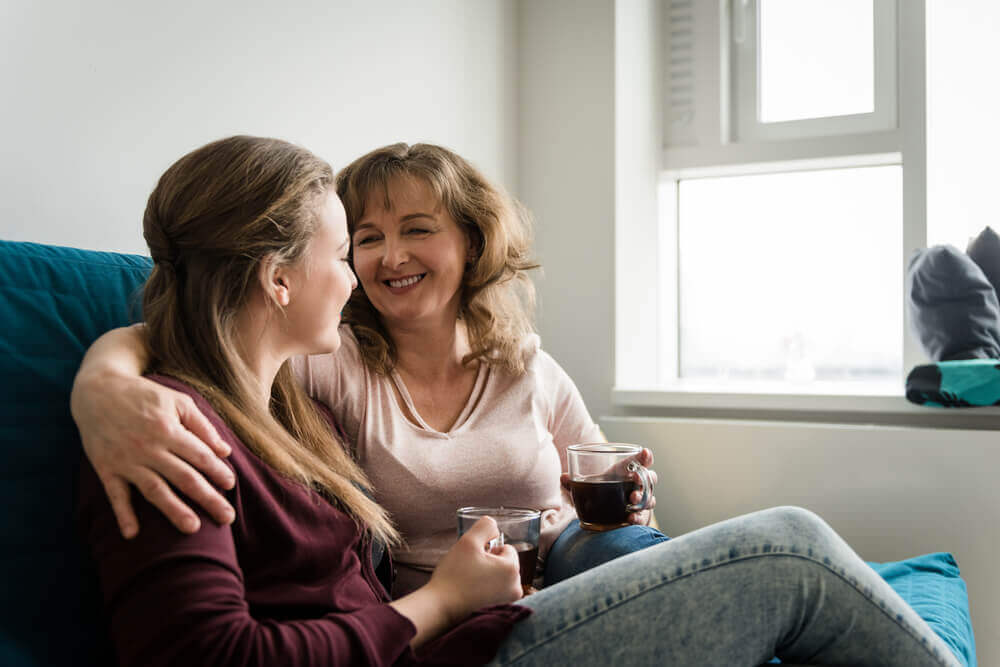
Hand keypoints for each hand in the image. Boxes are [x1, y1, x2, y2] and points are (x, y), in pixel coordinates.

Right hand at [72, 370, 235, 537]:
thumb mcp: (177, 401)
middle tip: (227, 517)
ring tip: (193, 529)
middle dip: (207, 498)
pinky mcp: (106, 468)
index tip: (231, 485)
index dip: (217, 471)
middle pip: (183, 477)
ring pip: (154, 490)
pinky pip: (115, 495)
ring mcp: (126, 460)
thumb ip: (202, 426)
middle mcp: (148, 448)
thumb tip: (225, 451)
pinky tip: (132, 534)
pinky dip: (122, 514)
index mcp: (168, 429)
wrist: (97, 391)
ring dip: (174, 510)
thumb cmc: (145, 395)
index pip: (199, 456)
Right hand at [426, 517, 522, 623]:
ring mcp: (509, 602)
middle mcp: (516, 588)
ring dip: (488, 577)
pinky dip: (486, 591)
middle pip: (505, 564)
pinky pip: (496, 592)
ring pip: (500, 578)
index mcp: (512, 570)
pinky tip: (472, 594)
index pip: (506, 548)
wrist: (440, 608)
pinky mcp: (500, 612)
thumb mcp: (468, 541)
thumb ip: (485, 527)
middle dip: (490, 564)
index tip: (473, 561)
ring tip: (470, 584)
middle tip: (470, 572)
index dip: (488, 550)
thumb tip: (495, 529)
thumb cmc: (453, 576)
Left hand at [560, 447, 658, 526]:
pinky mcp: (639, 517)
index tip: (645, 453)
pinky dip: (638, 517)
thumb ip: (574, 482)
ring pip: (649, 498)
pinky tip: (631, 518)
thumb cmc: (599, 491)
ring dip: (643, 498)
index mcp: (626, 471)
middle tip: (635, 478)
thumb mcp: (587, 485)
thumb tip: (563, 477)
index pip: (641, 460)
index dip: (645, 456)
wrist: (602, 513)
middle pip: (650, 478)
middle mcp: (636, 485)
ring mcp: (640, 502)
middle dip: (645, 478)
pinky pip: (643, 517)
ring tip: (632, 499)